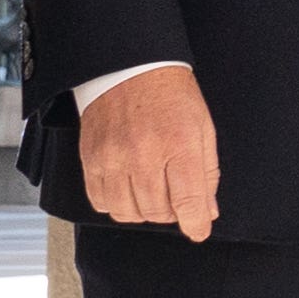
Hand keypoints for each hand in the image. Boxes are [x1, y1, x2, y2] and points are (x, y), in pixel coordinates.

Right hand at [79, 64, 221, 239]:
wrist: (130, 67)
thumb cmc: (171, 95)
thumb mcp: (203, 127)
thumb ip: (207, 172)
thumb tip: (207, 211)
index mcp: (178, 145)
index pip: (188, 202)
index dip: (196, 224)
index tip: (198, 230)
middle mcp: (144, 155)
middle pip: (158, 212)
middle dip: (172, 213)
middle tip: (176, 196)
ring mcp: (113, 159)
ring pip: (128, 213)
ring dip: (144, 211)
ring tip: (152, 191)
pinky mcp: (91, 159)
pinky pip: (101, 202)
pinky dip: (117, 203)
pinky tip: (128, 187)